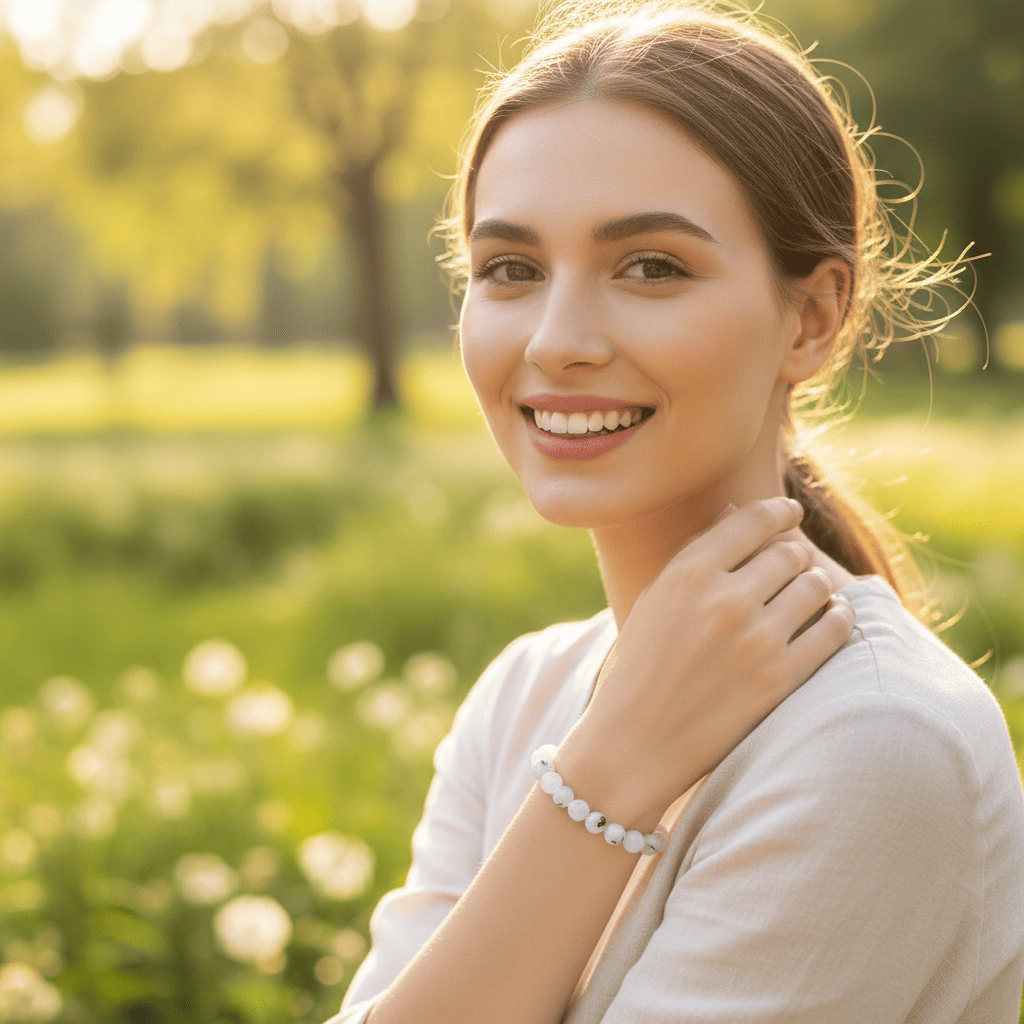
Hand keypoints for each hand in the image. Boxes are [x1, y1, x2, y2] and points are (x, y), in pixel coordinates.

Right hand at [563, 497, 855, 825]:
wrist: (633, 744)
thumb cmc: (640, 666)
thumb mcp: (656, 600)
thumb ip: (697, 558)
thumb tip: (738, 515)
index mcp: (687, 573)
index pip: (753, 521)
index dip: (779, 511)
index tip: (790, 513)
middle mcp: (724, 599)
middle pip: (788, 553)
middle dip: (794, 554)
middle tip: (794, 564)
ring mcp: (756, 640)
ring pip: (815, 586)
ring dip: (817, 584)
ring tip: (811, 593)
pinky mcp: (780, 679)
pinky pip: (834, 629)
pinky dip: (839, 617)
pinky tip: (833, 618)